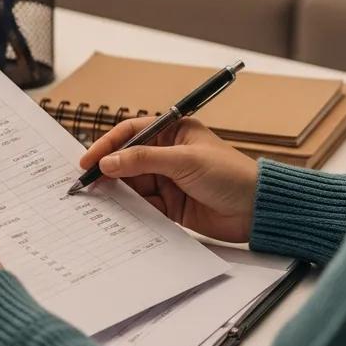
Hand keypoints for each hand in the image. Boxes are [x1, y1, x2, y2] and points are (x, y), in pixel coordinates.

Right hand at [80, 116, 259, 242]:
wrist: (258, 210)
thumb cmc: (231, 175)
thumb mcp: (185, 161)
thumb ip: (144, 160)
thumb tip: (109, 161)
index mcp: (174, 132)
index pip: (132, 132)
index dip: (108, 144)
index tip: (89, 159)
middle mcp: (168, 154)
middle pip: (128, 160)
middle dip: (108, 170)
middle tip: (87, 182)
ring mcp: (169, 181)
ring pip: (133, 184)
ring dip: (117, 191)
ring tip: (98, 199)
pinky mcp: (171, 206)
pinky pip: (143, 205)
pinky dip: (131, 209)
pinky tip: (118, 213)